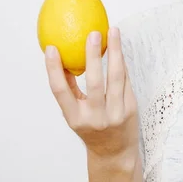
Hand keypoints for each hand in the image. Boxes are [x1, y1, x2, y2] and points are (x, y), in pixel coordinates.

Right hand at [44, 27, 138, 159]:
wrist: (115, 151)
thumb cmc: (92, 127)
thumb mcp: (75, 114)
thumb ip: (69, 90)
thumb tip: (60, 58)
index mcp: (74, 118)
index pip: (60, 91)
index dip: (53, 69)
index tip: (51, 48)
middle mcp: (95, 117)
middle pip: (94, 81)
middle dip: (93, 55)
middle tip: (93, 33)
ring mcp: (115, 113)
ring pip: (116, 77)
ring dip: (115, 51)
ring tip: (113, 31)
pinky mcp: (130, 108)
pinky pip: (126, 80)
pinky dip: (122, 62)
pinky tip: (119, 47)